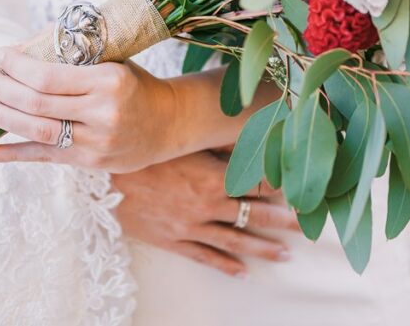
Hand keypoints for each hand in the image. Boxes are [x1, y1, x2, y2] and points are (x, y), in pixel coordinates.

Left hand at [0, 47, 178, 172]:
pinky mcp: (88, 163)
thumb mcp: (111, 61)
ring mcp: (95, 143)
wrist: (168, 123)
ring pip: (35, 131)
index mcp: (109, 82)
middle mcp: (102, 114)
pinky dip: (9, 155)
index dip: (16, 66)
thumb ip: (70, 57)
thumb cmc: (134, 84)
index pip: (49, 76)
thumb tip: (18, 51)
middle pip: (36, 103)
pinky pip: (41, 158)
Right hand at [113, 151, 298, 276]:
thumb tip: (244, 138)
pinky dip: (226, 265)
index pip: (256, 184)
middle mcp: (207, 206)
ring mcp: (191, 227)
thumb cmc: (143, 153)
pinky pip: (205, 256)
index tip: (298, 188)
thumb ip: (216, 145)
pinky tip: (243, 272)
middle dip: (282, 220)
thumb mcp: (183, 142)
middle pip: (254, 215)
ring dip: (262, 247)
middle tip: (307, 225)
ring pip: (235, 240)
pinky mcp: (173, 240)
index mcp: (213, 179)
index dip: (279, 187)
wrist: (103, 180)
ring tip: (286, 254)